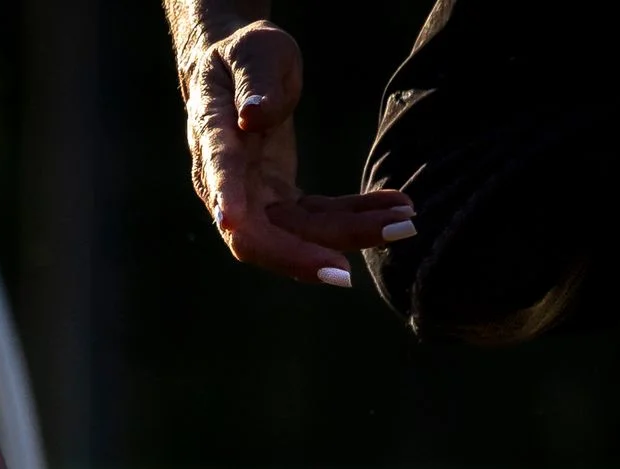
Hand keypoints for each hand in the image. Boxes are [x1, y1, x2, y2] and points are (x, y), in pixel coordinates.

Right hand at [177, 19, 416, 284]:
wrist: (235, 70)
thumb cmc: (243, 55)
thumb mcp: (255, 52)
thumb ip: (257, 82)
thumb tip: (252, 117)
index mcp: (213, 142)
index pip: (219, 179)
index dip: (229, 205)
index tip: (234, 226)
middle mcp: (227, 185)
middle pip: (261, 233)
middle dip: (308, 252)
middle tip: (355, 265)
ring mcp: (253, 198)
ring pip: (298, 232)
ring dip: (351, 234)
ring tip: (406, 222)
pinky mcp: (278, 199)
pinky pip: (318, 217)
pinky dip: (356, 216)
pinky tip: (395, 209)